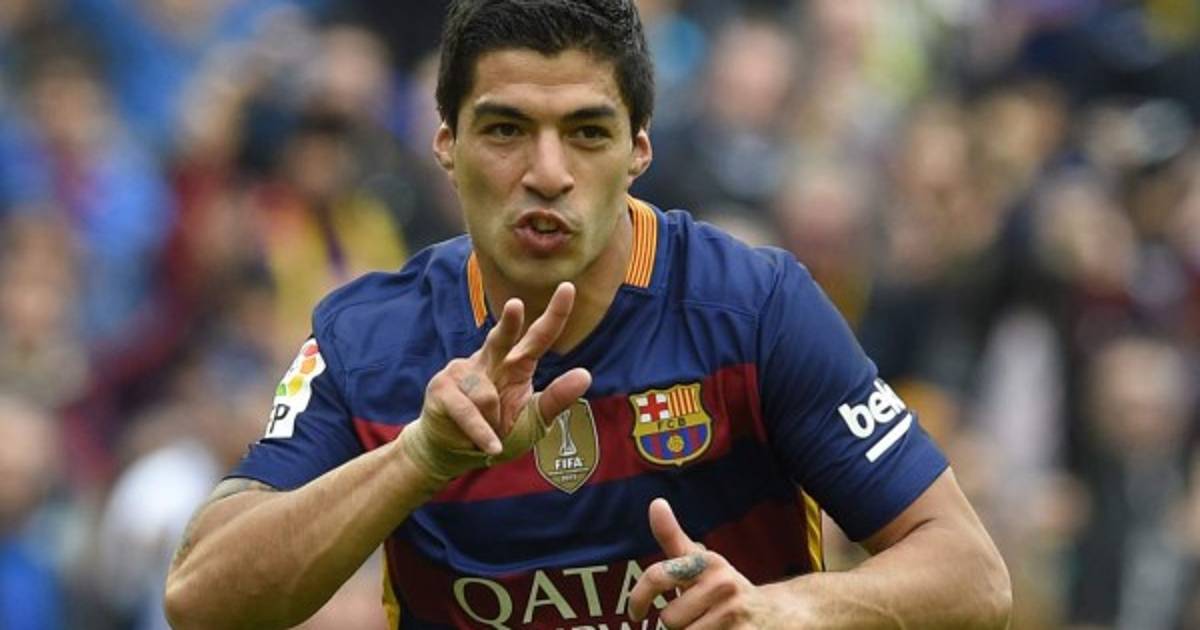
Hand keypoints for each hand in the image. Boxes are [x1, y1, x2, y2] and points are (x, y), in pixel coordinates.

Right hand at [400, 282, 591, 481]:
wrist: (452, 454)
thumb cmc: (496, 433)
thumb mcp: (534, 420)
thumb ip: (557, 398)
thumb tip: (586, 374)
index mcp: (516, 365)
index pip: (539, 337)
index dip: (554, 314)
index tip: (569, 287)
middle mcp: (490, 360)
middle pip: (502, 338)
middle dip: (508, 323)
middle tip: (515, 305)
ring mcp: (463, 370)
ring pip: (488, 396)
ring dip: (492, 423)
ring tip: (487, 433)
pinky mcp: (442, 387)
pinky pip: (470, 410)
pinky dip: (481, 434)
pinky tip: (489, 447)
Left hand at [629, 499, 776, 628]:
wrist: (778, 612)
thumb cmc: (726, 588)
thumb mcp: (702, 561)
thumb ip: (673, 537)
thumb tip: (656, 503)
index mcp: (706, 562)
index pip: (658, 576)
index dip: (638, 597)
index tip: (635, 613)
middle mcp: (721, 584)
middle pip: (669, 619)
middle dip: (678, 625)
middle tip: (700, 617)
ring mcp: (734, 612)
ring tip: (711, 627)